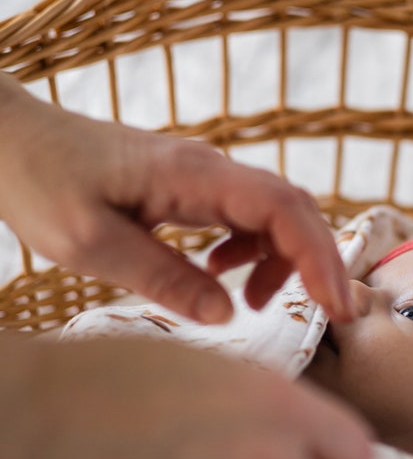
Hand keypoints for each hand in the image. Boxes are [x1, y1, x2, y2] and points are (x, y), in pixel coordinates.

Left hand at [0, 74, 353, 323]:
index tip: (333, 307)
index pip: (282, 209)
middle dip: (318, 262)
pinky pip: (242, 214)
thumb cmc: (41, 184)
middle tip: (330, 317)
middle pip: (293, 207)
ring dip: (283, 258)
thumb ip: (161, 279)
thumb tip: (228, 314)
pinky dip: (250, 249)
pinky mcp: (187, 185)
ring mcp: (201, 174)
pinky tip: (219, 276)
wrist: (11, 140)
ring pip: (273, 211)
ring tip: (255, 303)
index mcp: (191, 176)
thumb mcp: (90, 245)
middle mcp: (207, 168)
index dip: (318, 257)